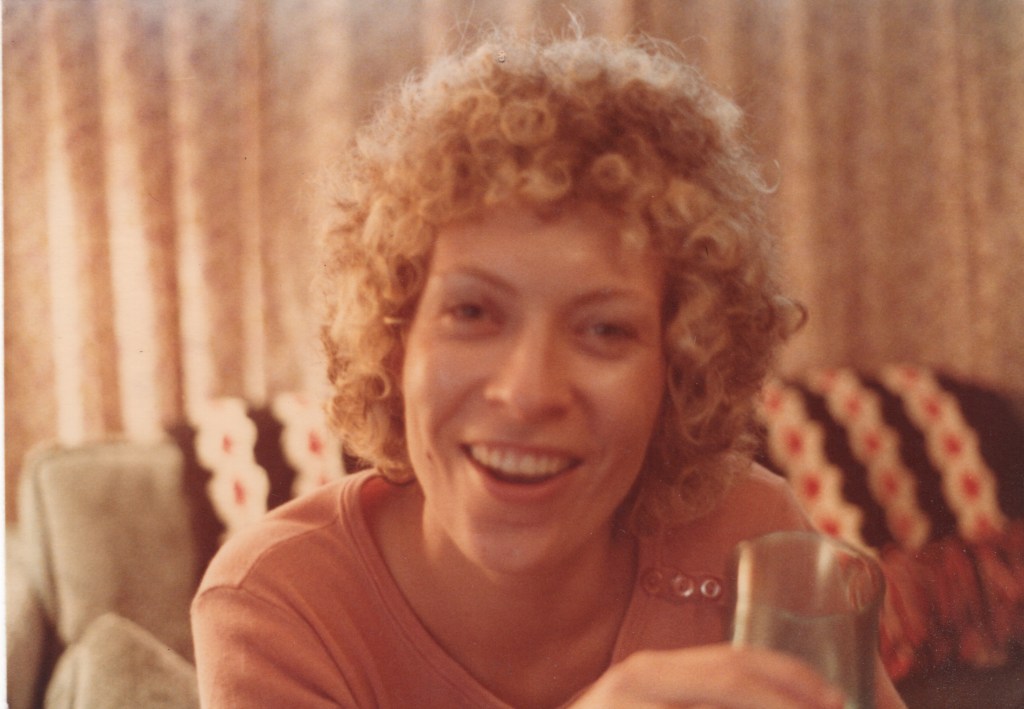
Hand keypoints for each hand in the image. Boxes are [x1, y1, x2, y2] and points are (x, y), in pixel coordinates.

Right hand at [571, 644, 846, 708]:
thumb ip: (700, 699)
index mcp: (656, 671)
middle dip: (791, 702)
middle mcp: (639, 678)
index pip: (736, 659)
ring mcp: (624, 705)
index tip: (840, 700)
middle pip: (731, 679)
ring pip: (715, 701)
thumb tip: (785, 704)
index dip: (794, 677)